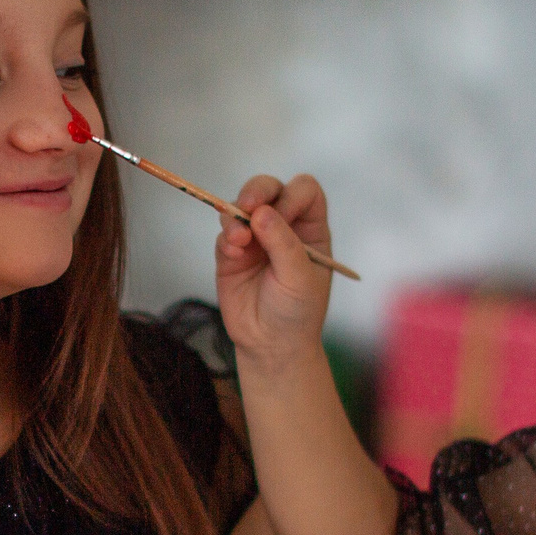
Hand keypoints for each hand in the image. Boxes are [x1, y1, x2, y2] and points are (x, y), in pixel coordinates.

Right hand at [214, 173, 333, 367]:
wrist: (270, 345)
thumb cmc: (297, 312)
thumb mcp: (300, 278)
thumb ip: (283, 243)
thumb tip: (260, 212)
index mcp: (310, 229)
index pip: (304, 192)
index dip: (292, 195)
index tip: (282, 214)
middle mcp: (283, 227)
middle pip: (270, 189)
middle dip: (257, 191)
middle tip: (248, 206)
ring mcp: (256, 238)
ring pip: (241, 205)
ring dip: (237, 215)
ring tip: (238, 239)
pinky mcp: (231, 253)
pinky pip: (225, 231)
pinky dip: (227, 236)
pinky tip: (233, 252)